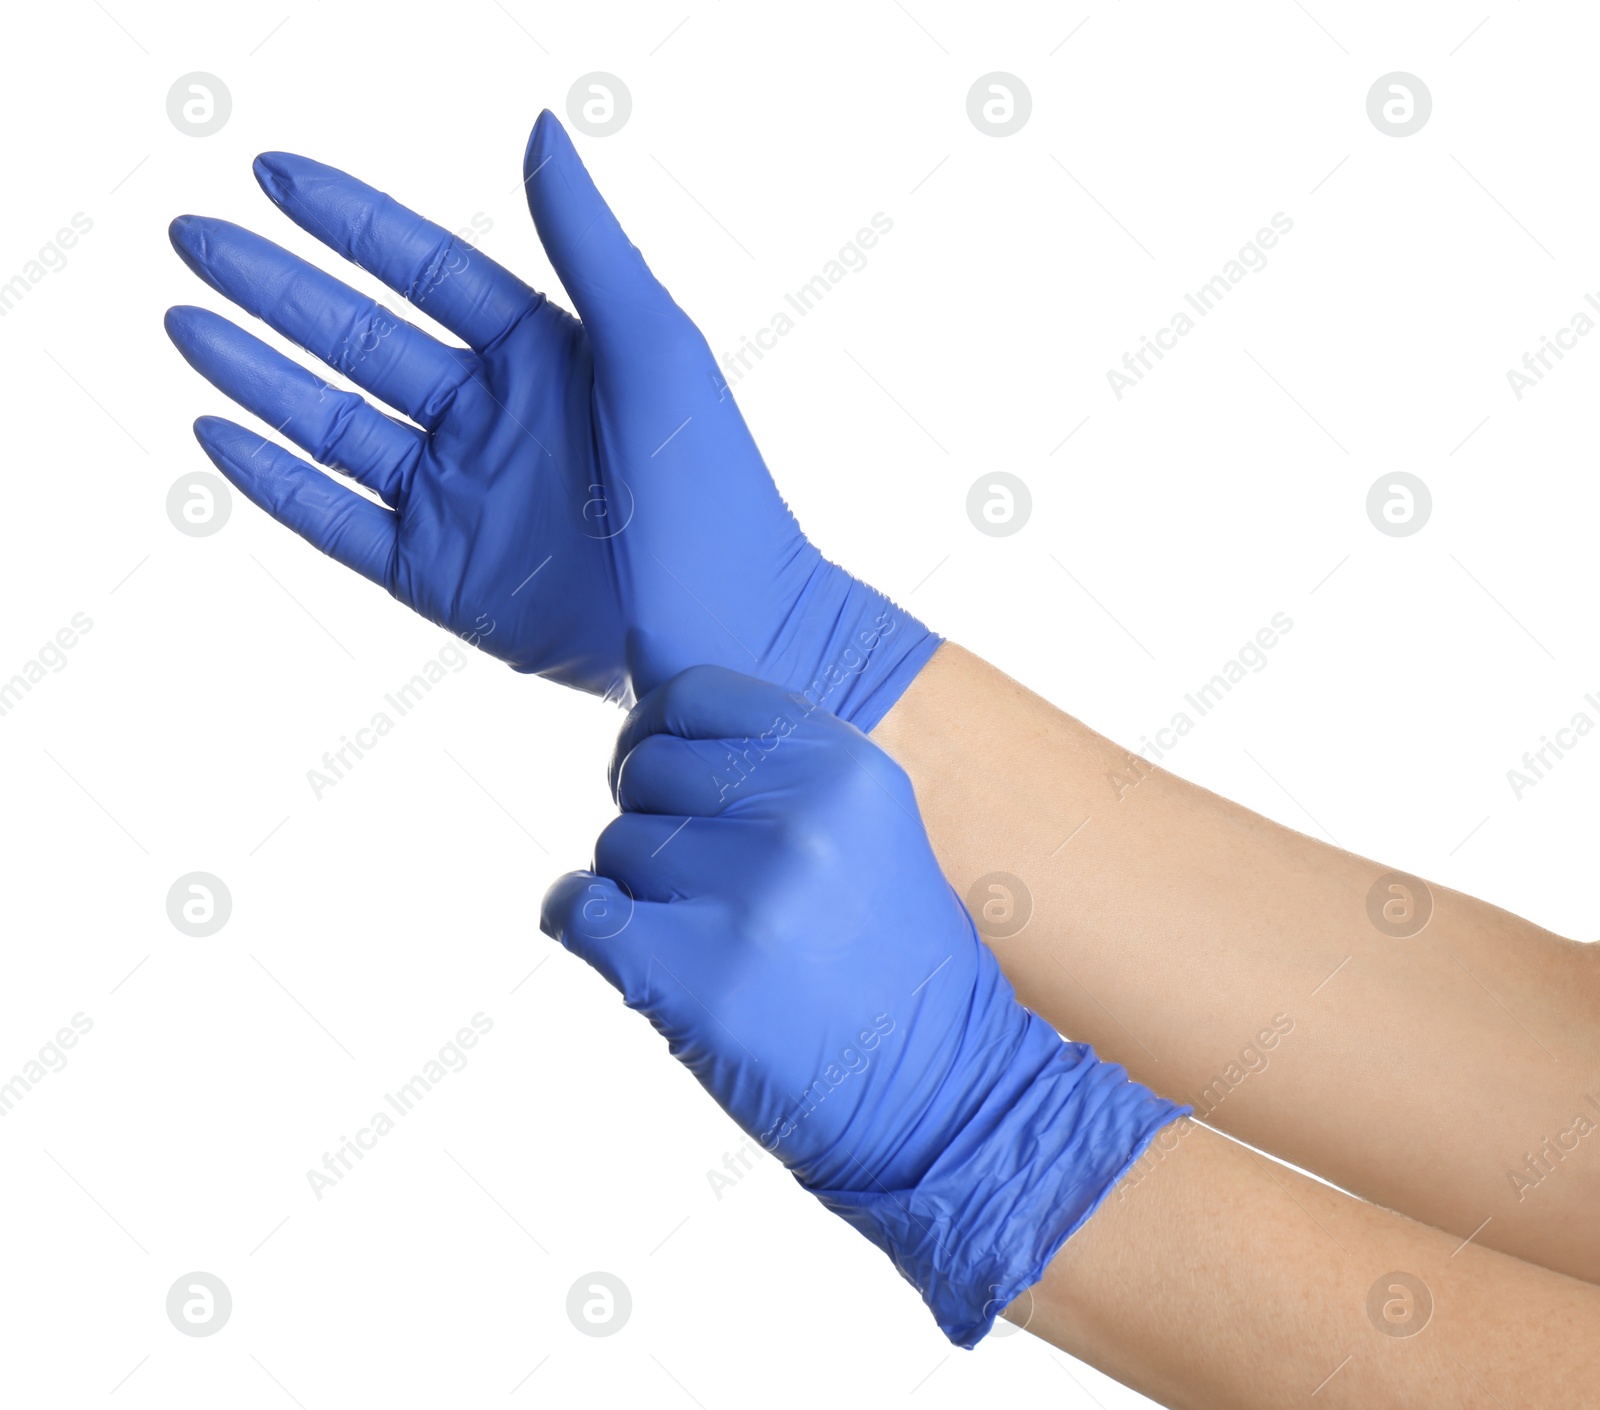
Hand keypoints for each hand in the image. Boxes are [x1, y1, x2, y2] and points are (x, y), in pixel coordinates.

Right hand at [165, 111, 936, 722]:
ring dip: (259, 375)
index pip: (426, 272)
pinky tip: (217, 431)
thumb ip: (588, 246)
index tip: (272, 175)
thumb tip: (542, 130)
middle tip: (193, 239)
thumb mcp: (654, 349)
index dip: (349, 222)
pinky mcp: (440, 578)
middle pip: (360, 339)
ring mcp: (461, 499)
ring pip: (335, 424)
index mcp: (544, 356)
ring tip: (183, 322)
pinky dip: (278, 481)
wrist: (731, 633)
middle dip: (277, 289)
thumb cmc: (712, 489)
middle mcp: (492, 420)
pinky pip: (339, 521)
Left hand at [541, 666, 1186, 1344]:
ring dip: (635, 887)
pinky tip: (627, 946)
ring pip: (615, 845)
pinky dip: (577, 920)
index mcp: (844, 765)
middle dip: (650, 816)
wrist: (944, 1095)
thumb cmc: (896, 963)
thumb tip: (652, 730)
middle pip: (646, 770)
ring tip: (705, 936)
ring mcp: (745, 896)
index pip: (693, 693)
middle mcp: (797, 816)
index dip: (656, 731)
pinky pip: (578, 907)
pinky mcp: (694, 977)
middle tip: (692, 878)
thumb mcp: (869, 827)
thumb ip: (779, 768)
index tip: (658, 774)